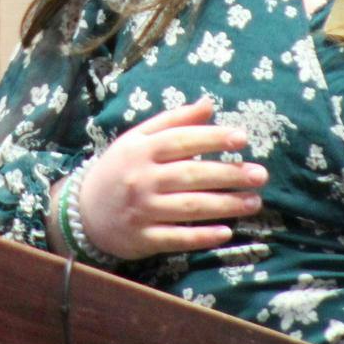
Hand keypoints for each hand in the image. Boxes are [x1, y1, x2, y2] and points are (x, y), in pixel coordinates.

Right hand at [75, 96, 265, 259]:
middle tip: (260, 175)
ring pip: (189, 207)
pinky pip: (177, 238)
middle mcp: (142, 179)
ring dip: (224, 205)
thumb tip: (208, 104)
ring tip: (253, 202)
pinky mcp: (143, 238)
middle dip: (228, 175)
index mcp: (142, 150)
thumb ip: (173, 121)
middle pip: (191, 175)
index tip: (242, 139)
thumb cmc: (120, 168)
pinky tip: (226, 232)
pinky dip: (201, 237)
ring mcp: (142, 210)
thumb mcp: (139, 138)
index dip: (213, 138)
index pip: (181, 140)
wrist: (83, 211)